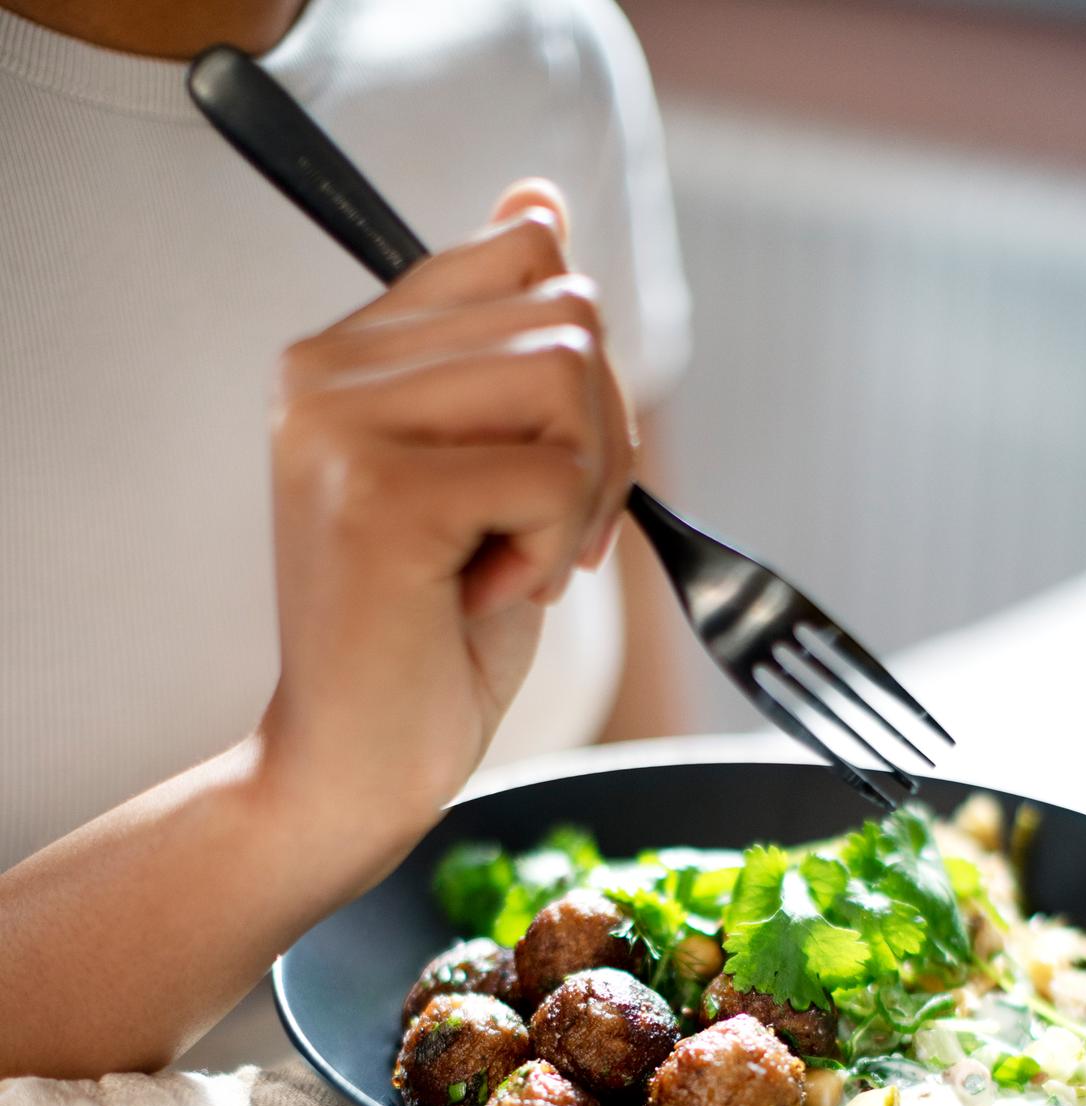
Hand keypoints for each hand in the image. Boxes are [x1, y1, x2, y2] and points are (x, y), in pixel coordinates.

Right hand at [259, 179, 633, 861]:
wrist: (353, 767)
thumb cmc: (429, 637)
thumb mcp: (491, 472)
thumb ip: (511, 347)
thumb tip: (538, 200)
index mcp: (347, 350)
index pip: (528, 249)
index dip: (586, 369)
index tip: (551, 469)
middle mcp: (324, 367)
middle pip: (567, 310)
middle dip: (604, 439)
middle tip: (550, 537)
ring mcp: (338, 424)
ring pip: (568, 374)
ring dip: (585, 490)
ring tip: (520, 560)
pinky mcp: (375, 494)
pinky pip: (552, 472)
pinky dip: (555, 545)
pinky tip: (489, 592)